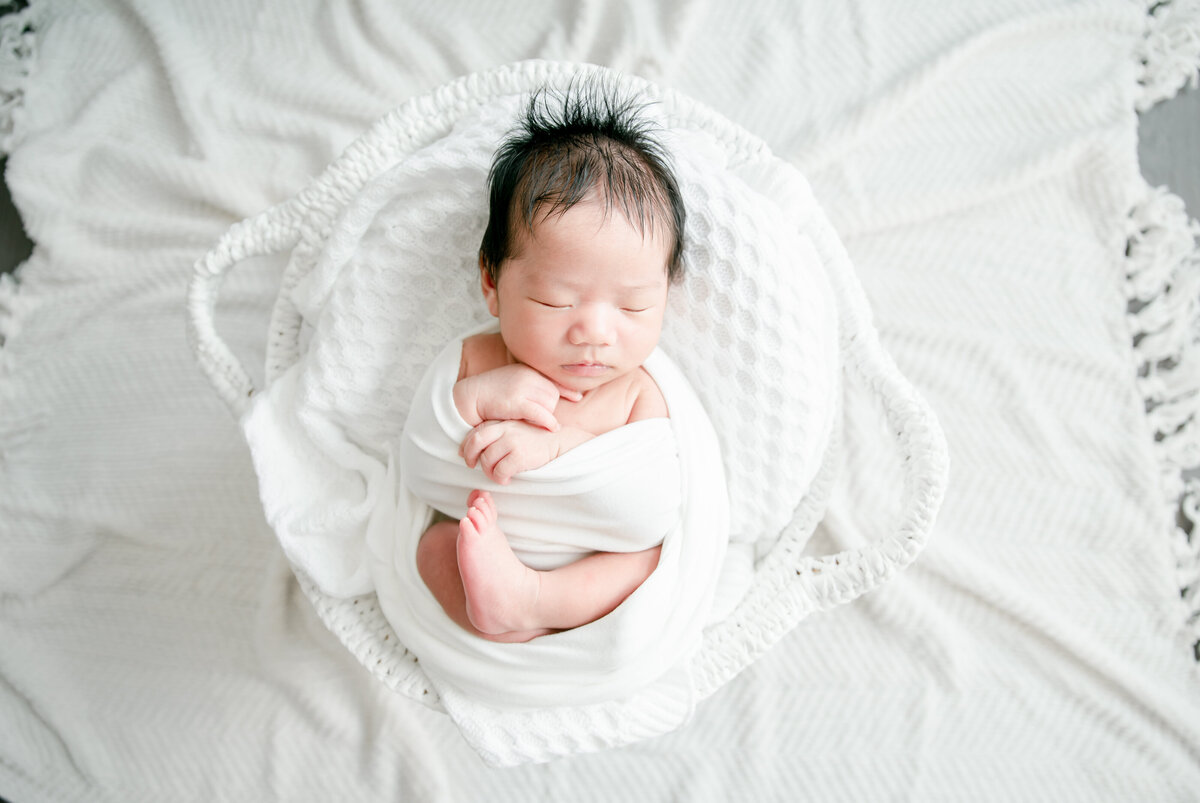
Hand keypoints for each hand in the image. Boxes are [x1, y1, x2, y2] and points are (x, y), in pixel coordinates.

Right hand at [453, 364, 581, 430]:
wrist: (470, 396)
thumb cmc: (492, 392)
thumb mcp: (514, 381)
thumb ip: (531, 384)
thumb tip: (552, 393)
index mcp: (527, 370)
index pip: (554, 379)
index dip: (567, 389)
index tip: (577, 397)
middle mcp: (527, 376)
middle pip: (553, 395)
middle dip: (551, 407)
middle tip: (540, 417)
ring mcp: (522, 388)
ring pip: (549, 404)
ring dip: (547, 415)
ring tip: (537, 422)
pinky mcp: (516, 402)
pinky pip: (540, 413)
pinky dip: (548, 421)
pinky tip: (551, 428)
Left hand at [459, 420, 561, 484]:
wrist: (558, 441)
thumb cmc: (534, 438)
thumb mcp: (514, 429)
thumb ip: (496, 434)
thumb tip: (471, 448)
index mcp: (501, 422)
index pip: (475, 433)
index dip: (466, 446)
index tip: (465, 456)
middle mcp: (504, 430)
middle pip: (475, 443)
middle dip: (470, 457)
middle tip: (473, 466)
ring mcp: (512, 442)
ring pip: (486, 460)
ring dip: (489, 472)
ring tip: (497, 475)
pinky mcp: (519, 456)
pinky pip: (499, 471)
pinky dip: (500, 479)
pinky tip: (507, 479)